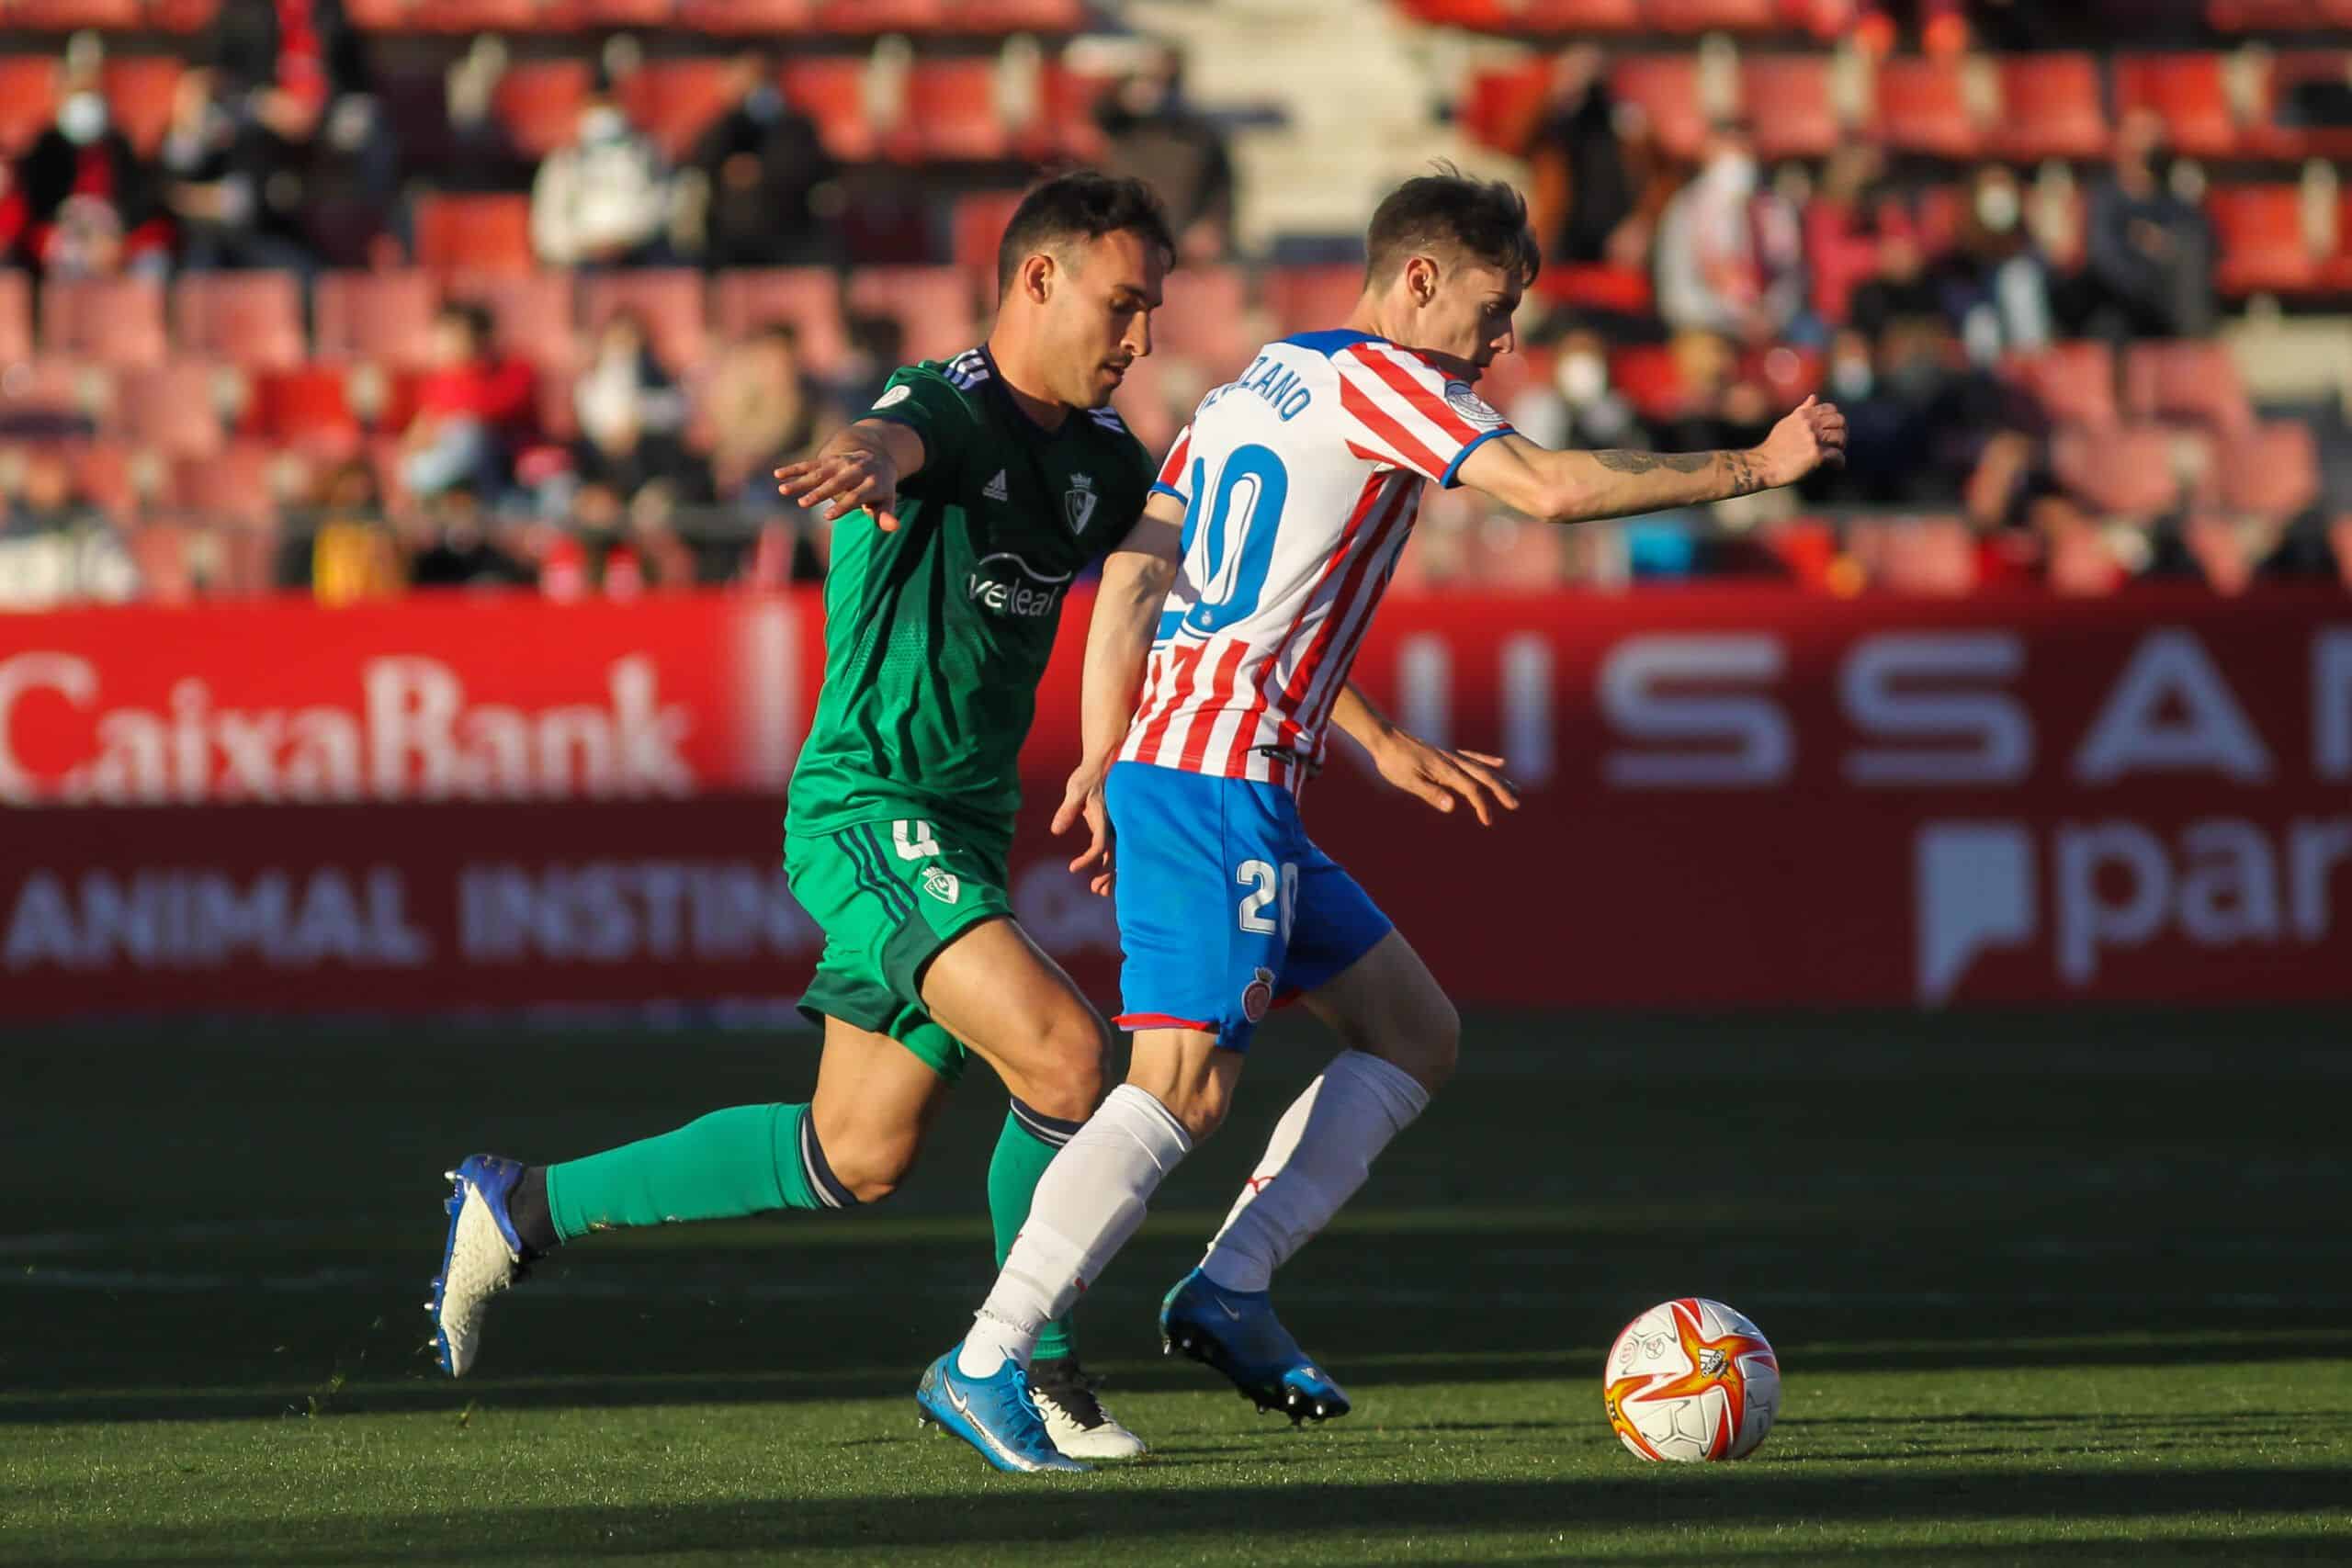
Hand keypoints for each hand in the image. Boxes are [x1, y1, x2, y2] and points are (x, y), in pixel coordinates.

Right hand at [776, 446, 901, 529]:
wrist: (877, 455)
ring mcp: (840, 462)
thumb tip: (894, 527)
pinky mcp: (828, 458)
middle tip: (803, 504)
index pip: (856, 496)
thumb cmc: (881, 487)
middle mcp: (855, 470)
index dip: (843, 506)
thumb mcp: (888, 500)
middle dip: (819, 492)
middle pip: (836, 482)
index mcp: (872, 482)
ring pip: (819, 472)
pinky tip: (778, 474)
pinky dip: (794, 468)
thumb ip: (886, 515)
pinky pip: (810, 464)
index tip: (827, 517)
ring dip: (801, 481)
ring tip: (783, 490)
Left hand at [1051, 761, 1114, 896]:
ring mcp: (1115, 827)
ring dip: (1111, 874)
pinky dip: (1110, 863)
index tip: (1072, 868)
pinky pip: (1115, 849)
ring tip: (1099, 890)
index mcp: (1105, 818)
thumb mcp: (1075, 790)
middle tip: (1095, 890)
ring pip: (1118, 856)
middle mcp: (1114, 825)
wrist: (1103, 763)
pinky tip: (1103, 872)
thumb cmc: (1088, 775)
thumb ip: (1067, 810)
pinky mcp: (1112, 826)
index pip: (1100, 845)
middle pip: (1115, 857)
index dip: (1088, 859)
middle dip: (1108, 876)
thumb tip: (1056, 831)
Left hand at [1370, 731, 1518, 825]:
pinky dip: (1487, 761)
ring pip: (1482, 768)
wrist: (1384, 738)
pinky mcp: (1446, 754)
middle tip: (1516, 804)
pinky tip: (1500, 763)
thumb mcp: (1408, 782)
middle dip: (1501, 791)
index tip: (1488, 821)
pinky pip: (1472, 758)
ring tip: (1516, 790)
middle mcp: (1453, 762)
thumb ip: (1431, 793)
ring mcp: (1451, 757)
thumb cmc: (1394, 762)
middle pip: (1483, 777)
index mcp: (1446, 770)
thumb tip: (1453, 806)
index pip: (1471, 789)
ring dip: (1499, 779)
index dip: (1482, 805)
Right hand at [1755, 394, 1847, 485]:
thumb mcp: (1786, 423)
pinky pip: (1837, 456)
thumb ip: (1802, 410)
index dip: (1835, 419)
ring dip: (1841, 447)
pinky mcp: (1816, 455)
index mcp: (1803, 415)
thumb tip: (1815, 397)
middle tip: (1838, 443)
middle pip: (1840, 421)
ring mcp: (1813, 439)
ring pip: (1840, 437)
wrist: (1763, 465)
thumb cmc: (1774, 446)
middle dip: (1842, 431)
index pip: (1831, 409)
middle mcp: (1809, 424)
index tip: (1833, 430)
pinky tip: (1836, 466)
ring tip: (1836, 454)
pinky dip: (1839, 462)